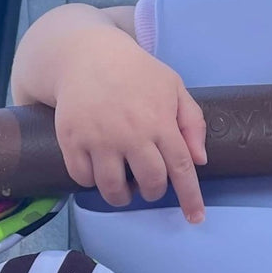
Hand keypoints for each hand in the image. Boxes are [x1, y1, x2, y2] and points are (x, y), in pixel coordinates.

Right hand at [54, 31, 207, 221]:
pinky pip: (82, 178)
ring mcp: (99, 138)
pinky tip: (97, 170)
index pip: (181, 168)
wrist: (86, 54)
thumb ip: (192, 122)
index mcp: (160, 121)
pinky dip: (91, 181)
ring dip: (121, 195)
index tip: (195, 218)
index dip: (190, 198)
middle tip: (147, 184)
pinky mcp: (71, 139)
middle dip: (152, 191)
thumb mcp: (173, 87)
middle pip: (149, 184)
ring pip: (113, 189)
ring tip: (123, 185)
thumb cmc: (136, 72)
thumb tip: (200, 161)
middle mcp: (131, 133)